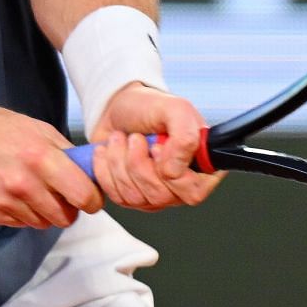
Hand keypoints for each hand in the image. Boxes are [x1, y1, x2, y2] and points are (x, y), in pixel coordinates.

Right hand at [0, 103, 103, 228]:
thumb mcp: (33, 127)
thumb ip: (63, 151)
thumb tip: (90, 171)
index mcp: (40, 157)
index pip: (84, 195)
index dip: (92, 198)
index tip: (89, 195)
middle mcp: (24, 183)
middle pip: (66, 217)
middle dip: (68, 208)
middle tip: (60, 194)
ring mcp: (5, 202)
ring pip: (43, 223)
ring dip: (44, 211)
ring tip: (30, 190)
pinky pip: (21, 223)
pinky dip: (23, 213)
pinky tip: (11, 194)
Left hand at [88, 84, 224, 211]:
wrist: (116, 108)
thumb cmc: (149, 108)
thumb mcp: (175, 109)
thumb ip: (185, 136)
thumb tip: (175, 170)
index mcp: (200, 166)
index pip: (194, 191)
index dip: (171, 173)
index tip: (156, 147)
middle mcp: (180, 185)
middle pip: (161, 197)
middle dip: (138, 163)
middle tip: (135, 138)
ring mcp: (155, 194)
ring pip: (136, 198)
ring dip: (120, 162)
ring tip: (121, 139)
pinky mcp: (130, 197)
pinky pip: (116, 196)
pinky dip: (105, 169)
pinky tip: (109, 152)